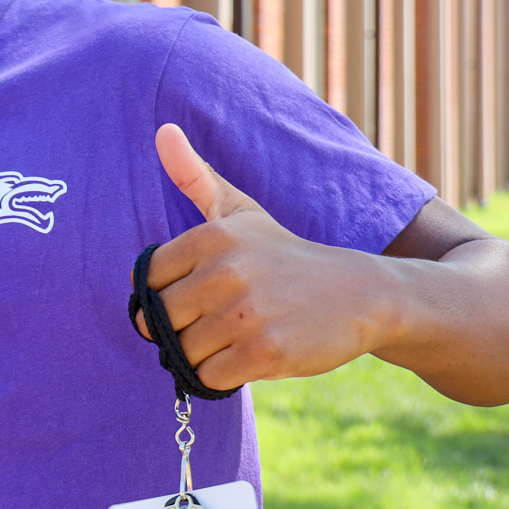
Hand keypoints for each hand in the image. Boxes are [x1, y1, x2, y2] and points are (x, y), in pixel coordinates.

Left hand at [134, 123, 397, 392]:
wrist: (361, 294)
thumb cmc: (285, 256)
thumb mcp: (241, 212)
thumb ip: (195, 177)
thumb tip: (162, 130)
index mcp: (210, 237)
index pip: (147, 282)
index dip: (168, 295)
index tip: (201, 292)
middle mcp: (224, 272)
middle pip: (161, 321)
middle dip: (185, 328)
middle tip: (222, 319)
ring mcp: (244, 314)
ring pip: (184, 352)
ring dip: (207, 354)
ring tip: (242, 333)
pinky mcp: (264, 353)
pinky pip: (210, 377)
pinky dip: (224, 375)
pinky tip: (254, 354)